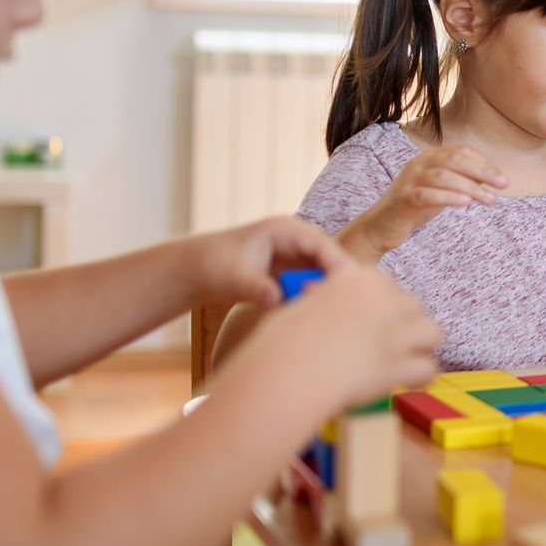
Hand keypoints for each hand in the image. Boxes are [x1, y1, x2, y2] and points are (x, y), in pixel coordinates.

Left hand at [188, 217, 357, 307]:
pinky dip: (315, 296)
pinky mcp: (292, 271)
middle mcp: (296, 239)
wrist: (196, 271)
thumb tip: (277, 300)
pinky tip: (318, 315)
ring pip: (323, 272)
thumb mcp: (234, 279)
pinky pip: (312, 282)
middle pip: (330, 258)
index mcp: (285, 230)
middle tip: (349, 307)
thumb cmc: (213, 266)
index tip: (348, 289)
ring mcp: (295, 255)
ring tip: (335, 315)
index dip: (338, 265)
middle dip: (339, 280)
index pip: (322, 244)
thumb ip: (258, 288)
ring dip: (327, 289)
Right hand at [250, 262, 440, 406]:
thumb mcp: (302, 305)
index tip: (373, 321)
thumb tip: (322, 300)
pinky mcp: (399, 364)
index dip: (383, 306)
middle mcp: (384, 300)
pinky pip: (428, 368)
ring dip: (421, 345)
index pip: (388, 286)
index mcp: (359, 279)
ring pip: (433, 332)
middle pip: (414, 306)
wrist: (287, 371)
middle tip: (389, 344)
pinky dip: (420, 378)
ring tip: (407, 360)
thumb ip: (324, 299)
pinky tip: (408, 383)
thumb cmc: (283, 342)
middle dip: (404, 324)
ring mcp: (395, 332)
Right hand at [340, 145, 506, 261]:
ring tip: (490, 200)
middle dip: (482, 171)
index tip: (502, 178)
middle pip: (454, 159)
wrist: (381, 227)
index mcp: (428, 158)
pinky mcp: (403, 200)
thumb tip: (492, 177)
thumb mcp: (442, 190)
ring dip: (471, 187)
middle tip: (503, 185)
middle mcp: (418, 164)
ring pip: (443, 176)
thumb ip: (462, 180)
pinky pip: (427, 195)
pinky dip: (448, 197)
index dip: (484, 162)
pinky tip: (466, 203)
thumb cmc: (415, 207)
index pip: (460, 151)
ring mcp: (409, 181)